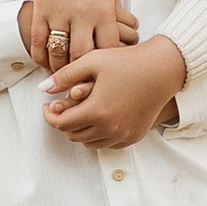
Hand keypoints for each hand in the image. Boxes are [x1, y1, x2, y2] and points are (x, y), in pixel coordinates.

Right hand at [24, 0, 127, 71]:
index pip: (107, 48)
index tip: (104, 74)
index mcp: (104, 10)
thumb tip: (126, 40)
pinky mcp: (41, 9)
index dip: (106, 64)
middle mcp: (82, 14)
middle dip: (81, 73)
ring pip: (57, 53)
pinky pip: (38, 42)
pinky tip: (45, 64)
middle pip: (81, 56)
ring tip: (63, 77)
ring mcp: (59, 13)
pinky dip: (41, 57)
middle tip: (81, 83)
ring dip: (59, 68)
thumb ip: (115, 18)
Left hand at [44, 36, 188, 149]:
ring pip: (89, 143)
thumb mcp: (93, 61)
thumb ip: (65, 76)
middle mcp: (110, 128)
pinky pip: (108, 144)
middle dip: (64, 122)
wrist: (163, 68)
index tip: (46, 106)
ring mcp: (123, 134)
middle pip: (73, 135)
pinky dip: (99, 135)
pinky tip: (99, 118)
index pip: (61, 124)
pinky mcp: (134, 136)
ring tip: (80, 112)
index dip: (48, 116)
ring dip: (80, 130)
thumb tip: (43, 89)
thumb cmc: (128, 61)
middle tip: (62, 108)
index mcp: (97, 110)